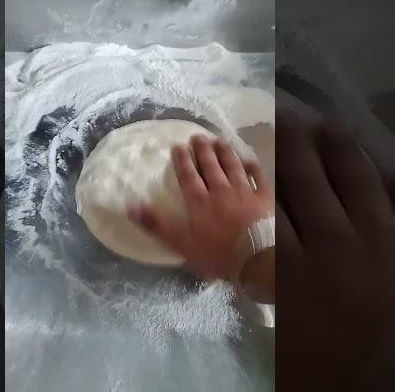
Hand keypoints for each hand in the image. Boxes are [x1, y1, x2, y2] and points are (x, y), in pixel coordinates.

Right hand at [127, 134, 273, 285]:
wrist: (255, 257)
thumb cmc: (215, 253)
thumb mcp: (180, 243)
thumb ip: (156, 224)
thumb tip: (130, 206)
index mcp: (199, 201)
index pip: (188, 176)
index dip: (182, 160)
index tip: (178, 146)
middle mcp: (220, 190)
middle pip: (210, 166)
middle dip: (203, 150)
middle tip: (197, 136)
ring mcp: (244, 191)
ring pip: (233, 166)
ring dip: (225, 152)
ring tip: (219, 140)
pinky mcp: (263, 197)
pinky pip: (258, 177)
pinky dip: (253, 167)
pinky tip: (249, 159)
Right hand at [276, 110, 394, 390]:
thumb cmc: (340, 372)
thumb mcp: (287, 345)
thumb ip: (270, 302)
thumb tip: (249, 274)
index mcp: (300, 267)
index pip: (274, 208)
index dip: (264, 173)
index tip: (256, 145)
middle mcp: (337, 242)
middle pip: (310, 185)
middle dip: (295, 148)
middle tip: (286, 116)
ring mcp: (388, 242)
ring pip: (360, 186)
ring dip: (343, 154)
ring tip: (330, 124)